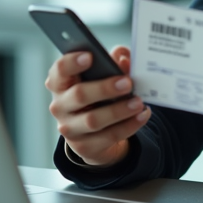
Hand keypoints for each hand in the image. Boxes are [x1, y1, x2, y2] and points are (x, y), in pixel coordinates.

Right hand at [45, 46, 150, 166]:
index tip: (90, 56)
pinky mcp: (85, 146)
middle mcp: (60, 106)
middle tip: (127, 82)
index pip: (60, 70)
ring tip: (138, 102)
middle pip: (79, 95)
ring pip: (93, 120)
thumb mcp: (102, 76)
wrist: (94, 132)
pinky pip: (109, 136)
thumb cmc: (97, 95)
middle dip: (105, 88)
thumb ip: (113, 62)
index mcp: (60, 83)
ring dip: (119, 111)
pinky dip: (129, 125)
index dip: (72, 62)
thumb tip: (123, 58)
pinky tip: (142, 115)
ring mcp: (70, 129)